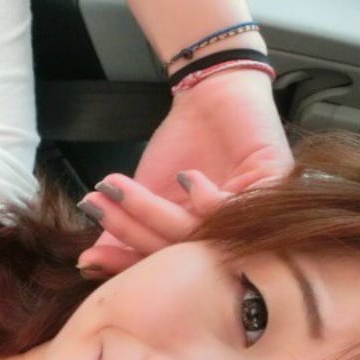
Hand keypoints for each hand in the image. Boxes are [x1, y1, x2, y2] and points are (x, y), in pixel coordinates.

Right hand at [78, 70, 292, 274]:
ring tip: (114, 189)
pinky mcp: (272, 185)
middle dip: (129, 231)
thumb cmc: (184, 145)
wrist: (211, 94)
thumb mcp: (146, 191)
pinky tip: (187, 179)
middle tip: (95, 210)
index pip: (159, 264)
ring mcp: (250, 216)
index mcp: (195, 244)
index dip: (122, 263)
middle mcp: (224, 237)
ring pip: (195, 230)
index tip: (87, 260)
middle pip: (175, 250)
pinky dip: (207, 198)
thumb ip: (124, 229)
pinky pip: (234, 209)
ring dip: (150, 209)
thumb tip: (90, 265)